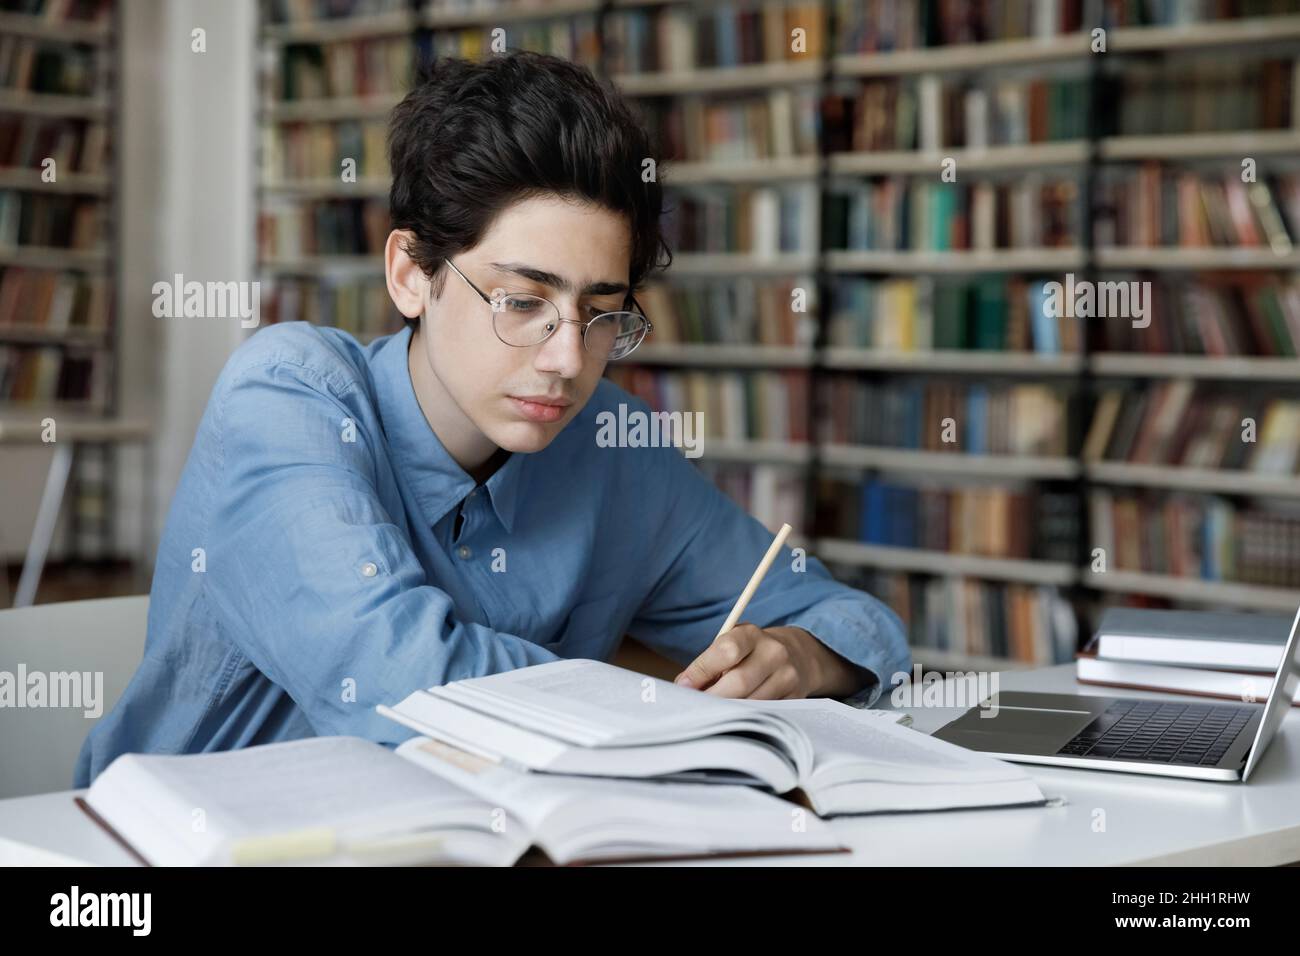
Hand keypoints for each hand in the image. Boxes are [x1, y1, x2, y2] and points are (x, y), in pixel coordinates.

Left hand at [673, 624, 863, 699]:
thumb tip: (683, 687)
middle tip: (695, 707)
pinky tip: (734, 716)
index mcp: (751, 634)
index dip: (701, 671)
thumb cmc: (750, 652)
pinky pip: (764, 713)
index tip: (684, 686)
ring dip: (726, 711)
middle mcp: (773, 652)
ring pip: (751, 702)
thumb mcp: (730, 644)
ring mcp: (787, 676)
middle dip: (712, 697)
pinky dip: (744, 717)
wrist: (797, 655)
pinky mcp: (795, 697)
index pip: (726, 652)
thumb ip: (708, 662)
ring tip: (712, 711)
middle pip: (738, 682)